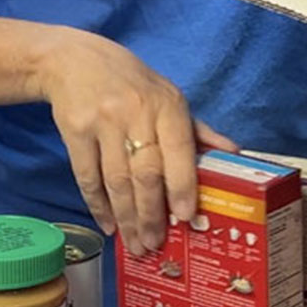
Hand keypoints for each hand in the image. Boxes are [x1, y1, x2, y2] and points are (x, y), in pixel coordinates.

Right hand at [35, 29, 235, 255]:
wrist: (75, 61)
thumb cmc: (130, 83)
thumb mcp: (167, 96)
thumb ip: (196, 130)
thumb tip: (232, 153)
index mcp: (166, 105)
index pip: (179, 150)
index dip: (182, 187)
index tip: (185, 218)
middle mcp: (135, 112)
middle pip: (145, 173)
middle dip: (151, 215)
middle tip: (155, 245)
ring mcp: (103, 122)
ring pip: (117, 180)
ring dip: (127, 217)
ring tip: (135, 244)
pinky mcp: (75, 130)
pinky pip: (87, 176)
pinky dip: (98, 205)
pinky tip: (108, 225)